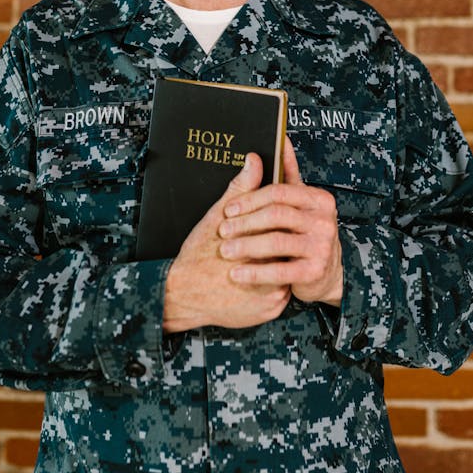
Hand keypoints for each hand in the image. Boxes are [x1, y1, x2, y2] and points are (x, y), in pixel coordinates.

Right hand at [162, 153, 290, 333]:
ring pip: (288, 273)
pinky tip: (260, 277)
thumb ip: (242, 190)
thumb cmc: (198, 256)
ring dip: (280, 265)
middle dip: (283, 244)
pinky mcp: (270, 312)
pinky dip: (273, 285)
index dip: (283, 224)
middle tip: (272, 240)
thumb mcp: (217, 218)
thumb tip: (254, 160)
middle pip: (291, 252)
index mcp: (261, 247)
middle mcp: (272, 273)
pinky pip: (280, 294)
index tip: (279, 220)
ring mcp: (274, 296)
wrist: (181, 296)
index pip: (288, 230)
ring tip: (266, 256)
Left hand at [218, 136, 342, 306]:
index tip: (228, 209)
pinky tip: (236, 274)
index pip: (279, 192)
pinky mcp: (314, 272)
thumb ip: (286, 173)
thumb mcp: (296, 203)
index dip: (250, 199)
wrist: (325, 273)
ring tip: (226, 251)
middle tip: (222, 230)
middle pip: (276, 215)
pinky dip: (254, 273)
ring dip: (246, 247)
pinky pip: (279, 272)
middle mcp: (324, 221)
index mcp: (318, 199)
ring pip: (276, 242)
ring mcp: (322, 247)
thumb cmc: (304, 232)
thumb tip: (280, 140)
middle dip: (245, 223)